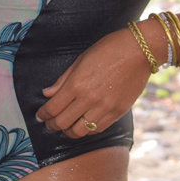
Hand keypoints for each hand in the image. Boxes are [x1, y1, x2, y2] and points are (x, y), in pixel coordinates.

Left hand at [35, 28, 152, 137]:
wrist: (139, 50)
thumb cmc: (108, 49)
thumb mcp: (80, 59)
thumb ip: (62, 80)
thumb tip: (46, 93)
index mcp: (77, 83)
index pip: (53, 107)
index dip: (43, 114)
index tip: (40, 116)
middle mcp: (89, 98)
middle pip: (63, 122)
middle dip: (52, 125)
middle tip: (49, 123)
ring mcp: (105, 107)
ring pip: (79, 131)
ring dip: (68, 131)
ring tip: (65, 126)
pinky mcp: (118, 112)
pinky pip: (97, 129)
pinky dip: (87, 130)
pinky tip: (83, 124)